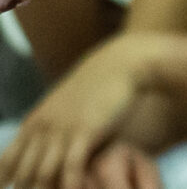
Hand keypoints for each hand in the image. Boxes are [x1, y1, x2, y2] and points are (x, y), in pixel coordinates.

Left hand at [0, 32, 152, 188]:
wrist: (120, 63)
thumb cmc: (95, 88)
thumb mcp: (62, 107)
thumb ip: (49, 128)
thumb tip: (42, 150)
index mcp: (33, 124)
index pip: (6, 162)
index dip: (4, 181)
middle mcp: (43, 128)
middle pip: (23, 174)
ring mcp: (63, 130)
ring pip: (42, 175)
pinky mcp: (86, 130)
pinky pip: (71, 166)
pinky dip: (70, 185)